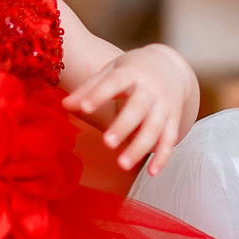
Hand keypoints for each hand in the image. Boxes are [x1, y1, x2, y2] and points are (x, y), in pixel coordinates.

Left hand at [63, 43, 198, 175]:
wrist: (171, 66)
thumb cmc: (133, 71)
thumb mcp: (111, 71)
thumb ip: (88, 89)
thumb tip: (64, 105)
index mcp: (132, 72)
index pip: (115, 82)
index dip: (100, 94)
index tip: (84, 108)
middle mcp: (151, 89)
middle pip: (139, 108)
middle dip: (124, 126)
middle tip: (107, 143)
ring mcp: (164, 105)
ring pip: (155, 128)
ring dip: (140, 147)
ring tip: (122, 164)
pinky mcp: (174, 120)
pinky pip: (170, 139)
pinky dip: (163, 156)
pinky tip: (152, 172)